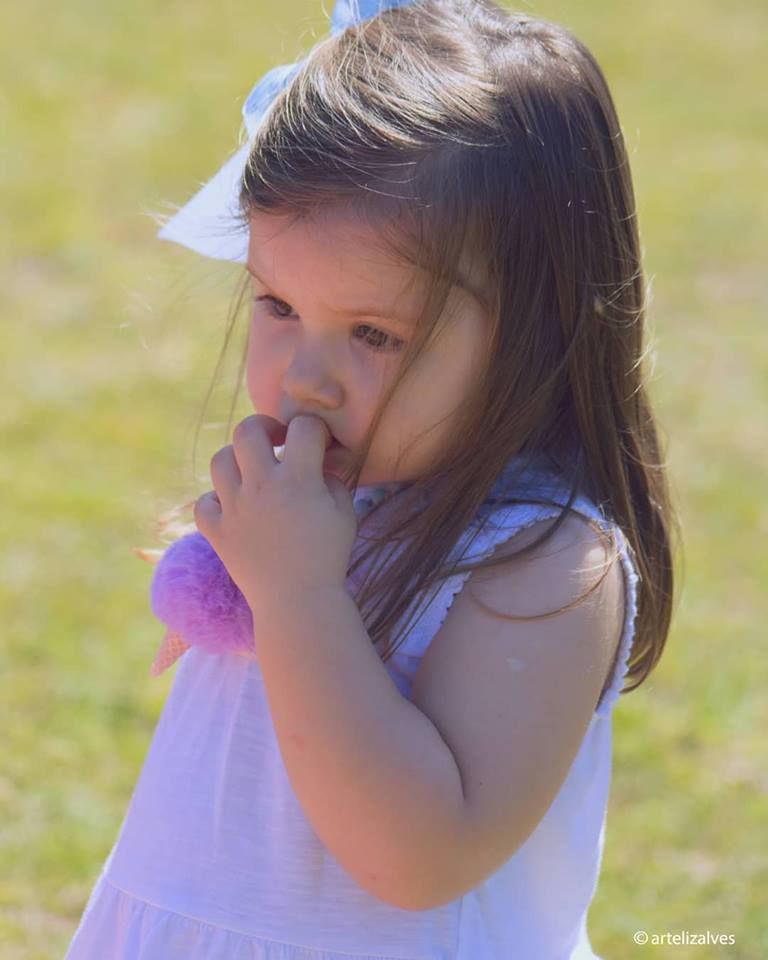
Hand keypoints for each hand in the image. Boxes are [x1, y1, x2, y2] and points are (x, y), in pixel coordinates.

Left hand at [193, 414, 358, 618]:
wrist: (298, 603)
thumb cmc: (328, 558)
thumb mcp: (345, 513)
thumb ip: (333, 479)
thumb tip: (320, 463)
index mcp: (298, 480)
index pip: (303, 428)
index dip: (314, 429)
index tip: (318, 443)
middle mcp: (261, 487)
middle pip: (247, 431)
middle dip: (264, 427)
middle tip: (276, 440)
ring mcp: (234, 508)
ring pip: (220, 460)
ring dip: (238, 459)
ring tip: (252, 472)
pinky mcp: (216, 532)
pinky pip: (204, 502)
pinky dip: (216, 500)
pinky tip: (234, 507)